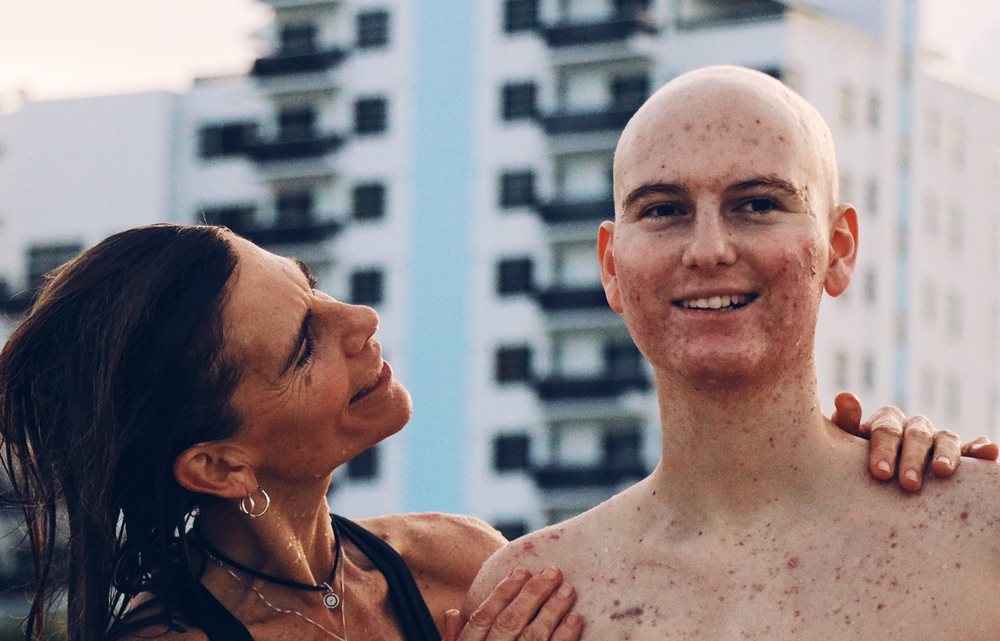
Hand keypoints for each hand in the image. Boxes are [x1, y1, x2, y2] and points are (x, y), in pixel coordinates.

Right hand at [444, 567, 582, 640]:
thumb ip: (455, 640)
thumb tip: (455, 611)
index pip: (483, 618)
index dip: (502, 593)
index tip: (522, 571)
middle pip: (510, 624)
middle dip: (532, 595)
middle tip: (553, 572)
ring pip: (533, 638)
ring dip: (552, 611)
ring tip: (568, 590)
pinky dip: (565, 637)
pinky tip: (576, 620)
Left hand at [831, 392, 998, 490]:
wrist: (875, 478)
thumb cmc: (854, 461)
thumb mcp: (845, 446)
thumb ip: (846, 424)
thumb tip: (844, 396)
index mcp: (886, 422)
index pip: (886, 429)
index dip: (884, 449)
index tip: (880, 473)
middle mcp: (914, 427)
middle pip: (916, 435)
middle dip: (913, 458)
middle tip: (908, 483)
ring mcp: (937, 440)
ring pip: (946, 438)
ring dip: (946, 454)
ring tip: (943, 472)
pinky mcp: (958, 456)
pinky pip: (972, 449)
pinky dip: (981, 448)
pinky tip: (989, 453)